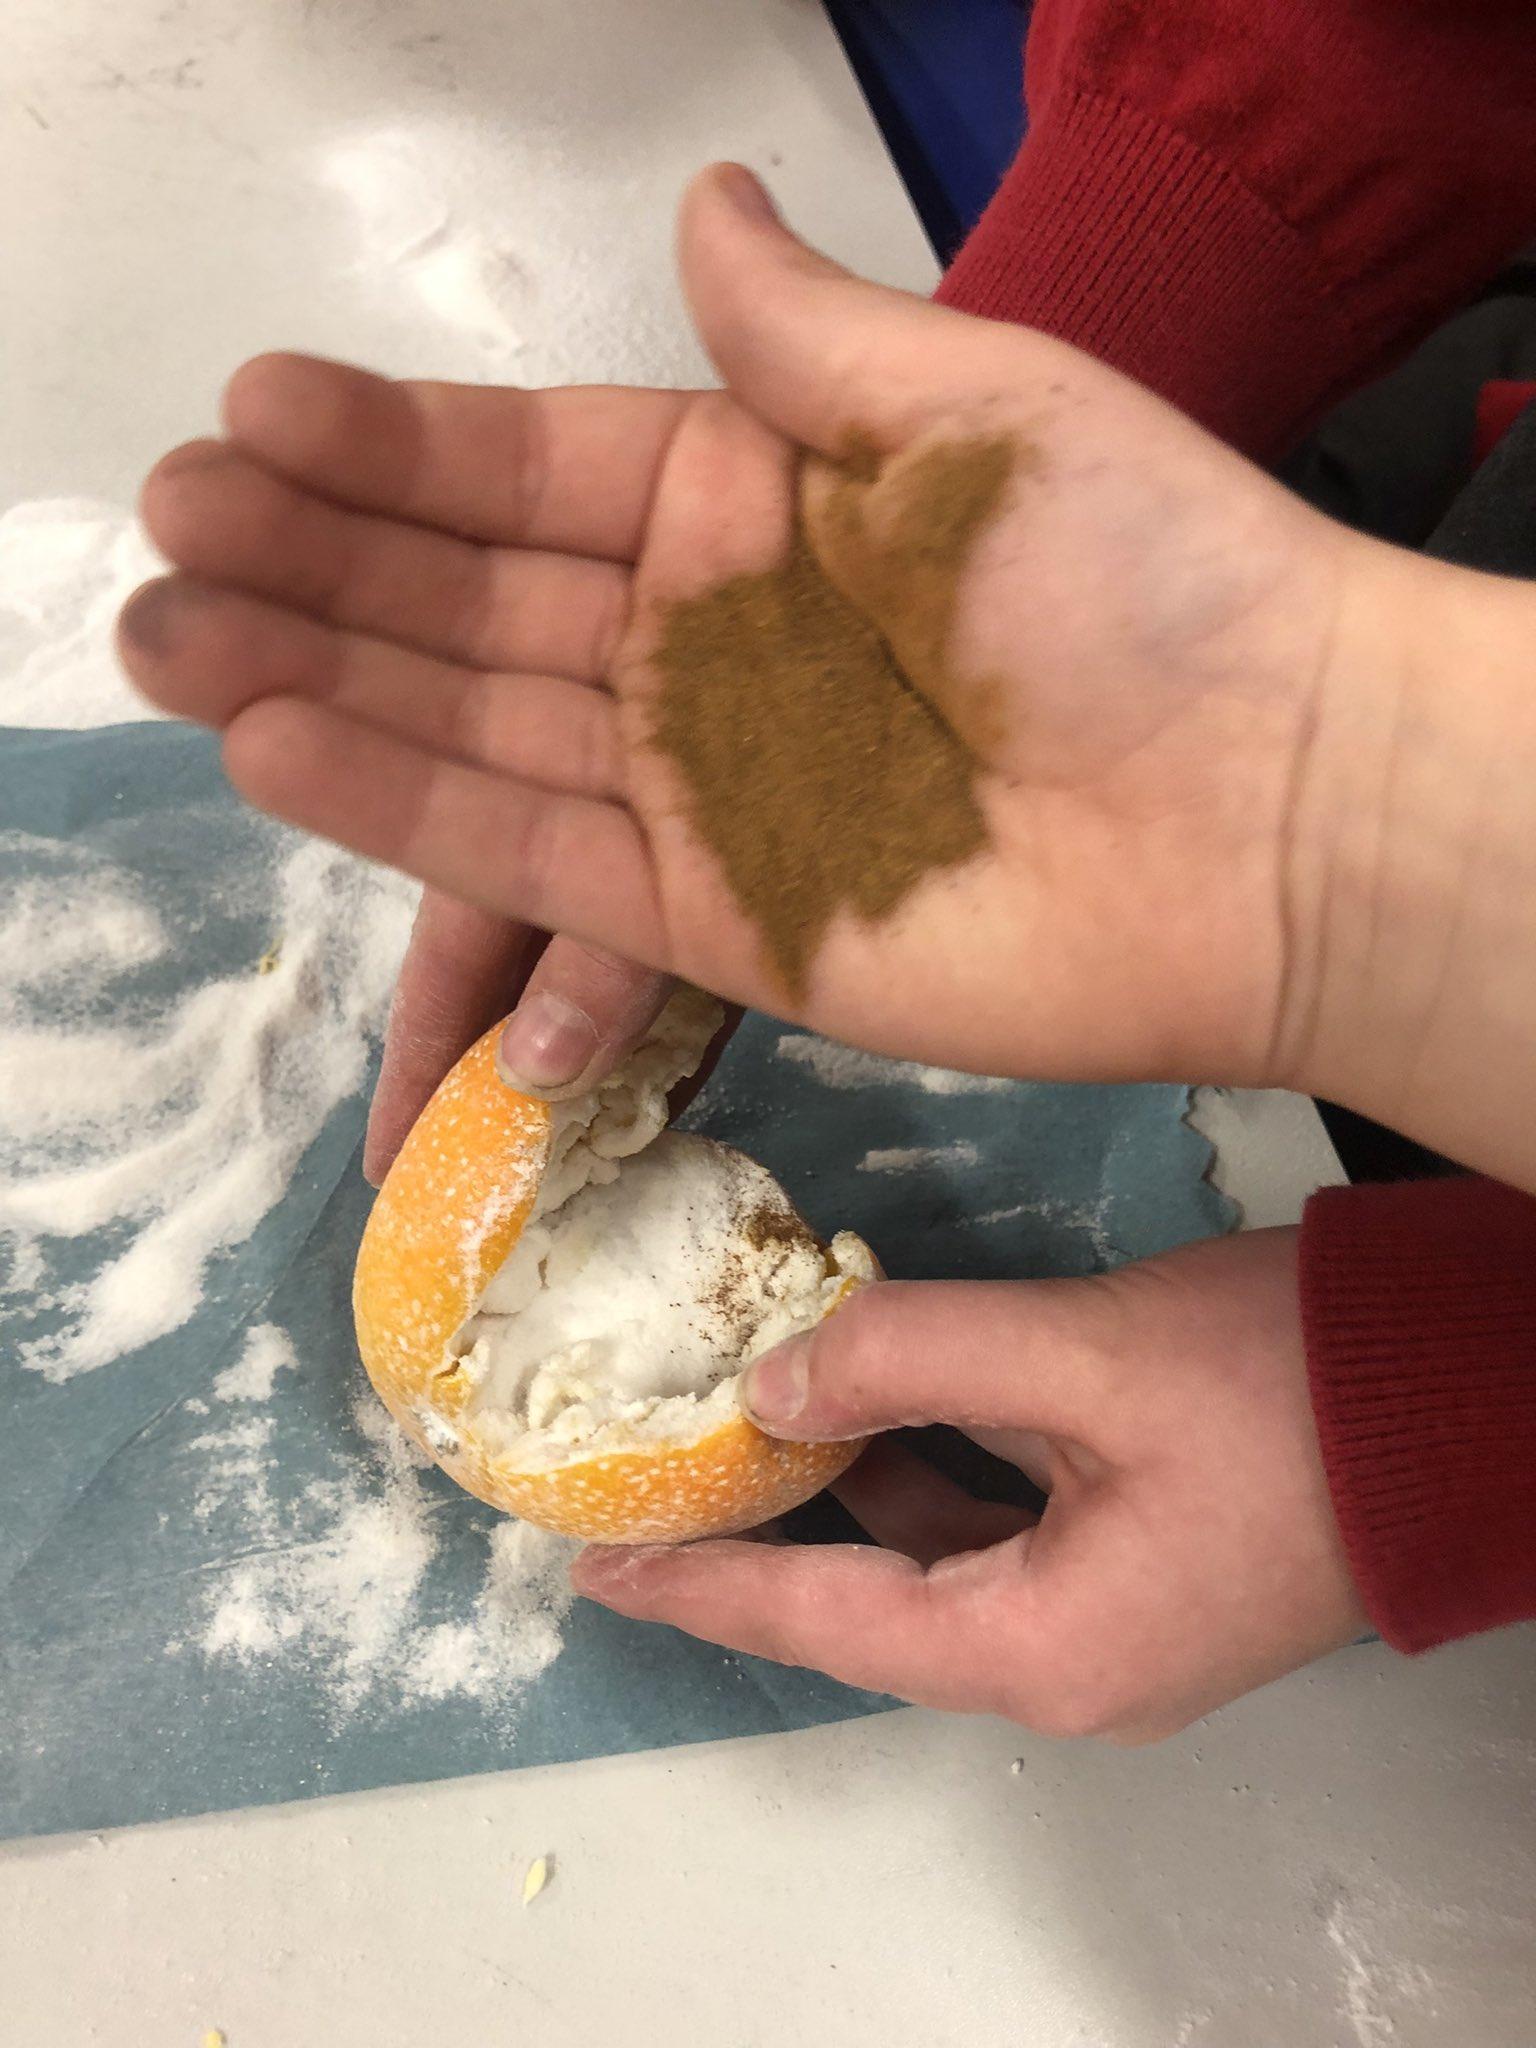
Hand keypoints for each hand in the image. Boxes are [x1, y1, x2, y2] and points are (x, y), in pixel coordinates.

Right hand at [118, 164, 1535, 1185]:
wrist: (1276, 808)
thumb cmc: (1144, 579)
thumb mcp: (973, 410)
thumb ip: (803, 338)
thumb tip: (699, 202)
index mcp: (757, 504)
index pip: (534, 469)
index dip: (394, 448)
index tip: (253, 415)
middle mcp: (705, 645)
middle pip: (474, 599)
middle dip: (317, 563)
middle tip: (163, 532)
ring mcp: (702, 791)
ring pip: (476, 726)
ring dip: (319, 679)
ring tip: (165, 636)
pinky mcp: (714, 927)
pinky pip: (538, 856)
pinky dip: (411, 806)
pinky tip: (279, 745)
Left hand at [574, 1230, 1367, 1740]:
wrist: (1466, 1398)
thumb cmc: (1292, 1390)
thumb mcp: (1084, 1356)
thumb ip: (913, 1356)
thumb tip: (774, 1379)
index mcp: (1047, 1648)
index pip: (827, 1624)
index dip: (705, 1591)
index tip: (599, 1570)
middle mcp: (1072, 1664)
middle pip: (871, 1607)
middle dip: (760, 1545)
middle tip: (654, 1491)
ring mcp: (1115, 1621)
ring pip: (934, 1563)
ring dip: (844, 1496)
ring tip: (744, 1430)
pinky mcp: (1142, 1566)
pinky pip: (999, 1532)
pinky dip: (926, 1470)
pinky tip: (879, 1398)